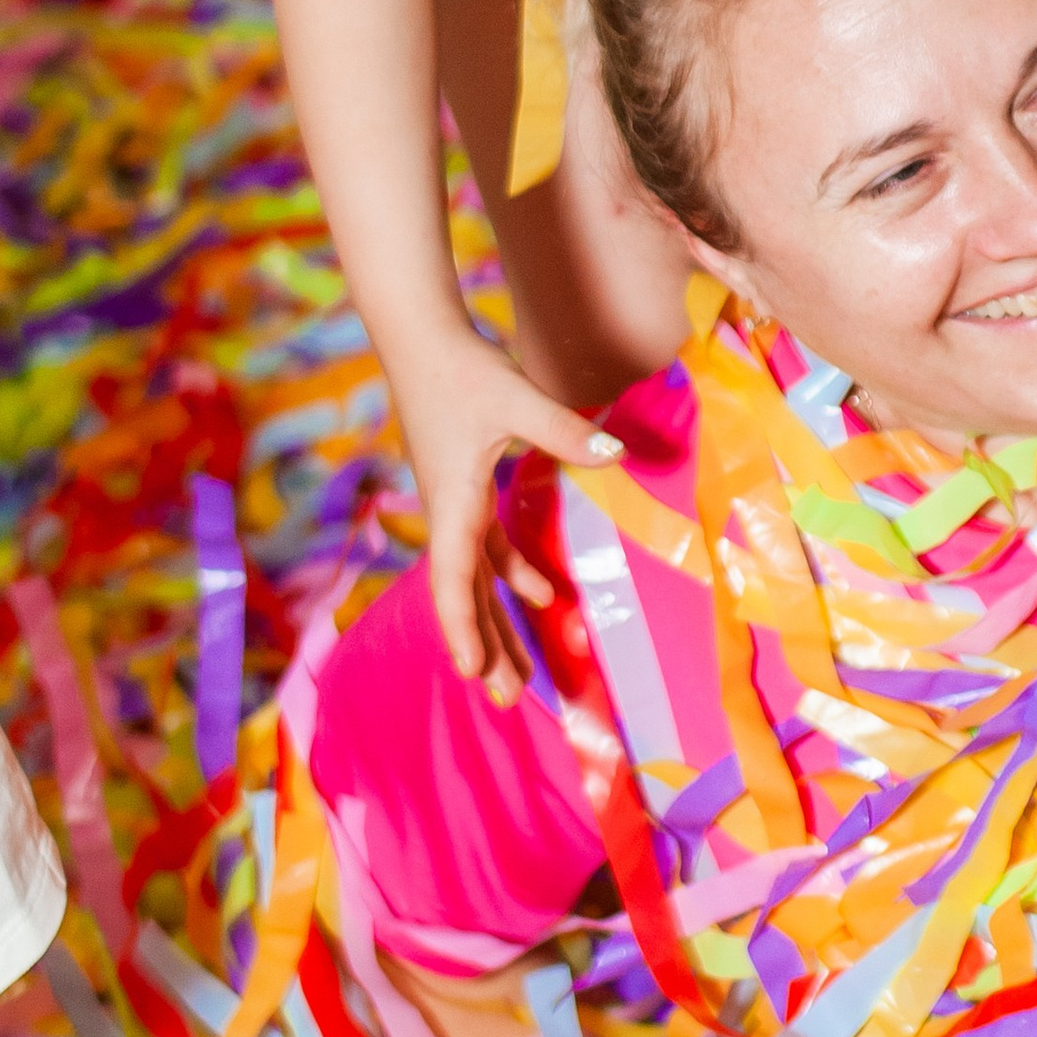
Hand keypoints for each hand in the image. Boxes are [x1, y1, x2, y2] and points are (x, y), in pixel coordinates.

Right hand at [394, 325, 617, 701]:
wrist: (420, 336)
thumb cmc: (461, 369)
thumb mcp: (517, 400)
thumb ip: (566, 431)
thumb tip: (616, 454)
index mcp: (453, 502)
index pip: (455, 580)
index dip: (463, 629)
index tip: (472, 675)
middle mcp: (449, 512)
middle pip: (465, 595)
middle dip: (484, 648)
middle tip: (506, 700)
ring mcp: (455, 502)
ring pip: (476, 577)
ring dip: (496, 622)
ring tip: (516, 673)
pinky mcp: (465, 486)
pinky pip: (487, 546)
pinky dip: (511, 574)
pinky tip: (541, 596)